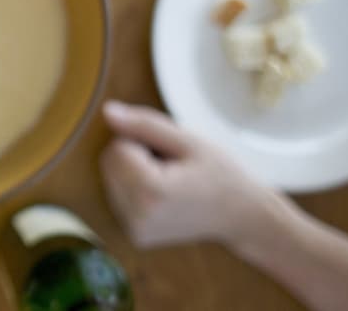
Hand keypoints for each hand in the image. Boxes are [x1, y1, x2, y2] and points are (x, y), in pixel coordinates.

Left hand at [99, 101, 284, 247]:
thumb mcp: (188, 141)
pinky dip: (135, 189)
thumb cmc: (220, 173)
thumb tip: (107, 111)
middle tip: (171, 167)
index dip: (141, 141)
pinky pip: (118, 197)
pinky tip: (162, 194)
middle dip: (133, 156)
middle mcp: (137, 217)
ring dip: (133, 172)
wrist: (241, 217)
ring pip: (111, 179)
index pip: (116, 146)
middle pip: (108, 164)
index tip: (171, 154)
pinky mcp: (136, 236)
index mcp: (150, 192)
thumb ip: (144, 124)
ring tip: (169, 180)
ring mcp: (136, 230)